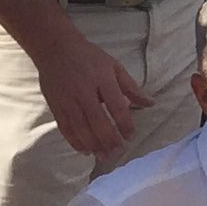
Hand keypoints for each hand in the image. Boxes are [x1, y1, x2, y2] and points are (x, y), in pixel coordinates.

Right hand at [38, 21, 145, 157]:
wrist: (55, 48)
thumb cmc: (89, 57)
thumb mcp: (114, 66)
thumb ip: (131, 87)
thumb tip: (151, 103)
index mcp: (102, 79)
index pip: (116, 106)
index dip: (124, 124)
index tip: (130, 135)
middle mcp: (84, 91)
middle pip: (97, 121)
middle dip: (109, 140)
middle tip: (118, 152)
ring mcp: (67, 100)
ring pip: (80, 128)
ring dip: (93, 145)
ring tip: (103, 156)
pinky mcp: (55, 106)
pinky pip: (65, 128)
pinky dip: (75, 142)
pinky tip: (85, 150)